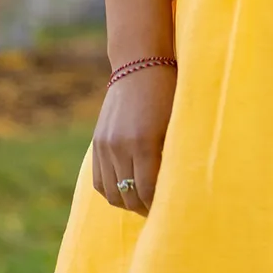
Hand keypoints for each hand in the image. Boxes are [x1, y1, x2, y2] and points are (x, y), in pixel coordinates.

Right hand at [91, 64, 176, 216]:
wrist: (140, 64)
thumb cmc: (168, 91)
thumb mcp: (175, 121)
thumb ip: (170, 154)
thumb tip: (172, 188)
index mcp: (144, 141)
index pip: (148, 191)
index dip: (157, 205)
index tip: (168, 209)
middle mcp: (121, 146)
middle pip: (128, 196)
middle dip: (143, 207)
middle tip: (157, 209)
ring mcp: (106, 145)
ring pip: (112, 193)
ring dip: (126, 201)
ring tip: (142, 201)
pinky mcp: (97, 143)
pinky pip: (99, 181)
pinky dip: (111, 191)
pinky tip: (125, 190)